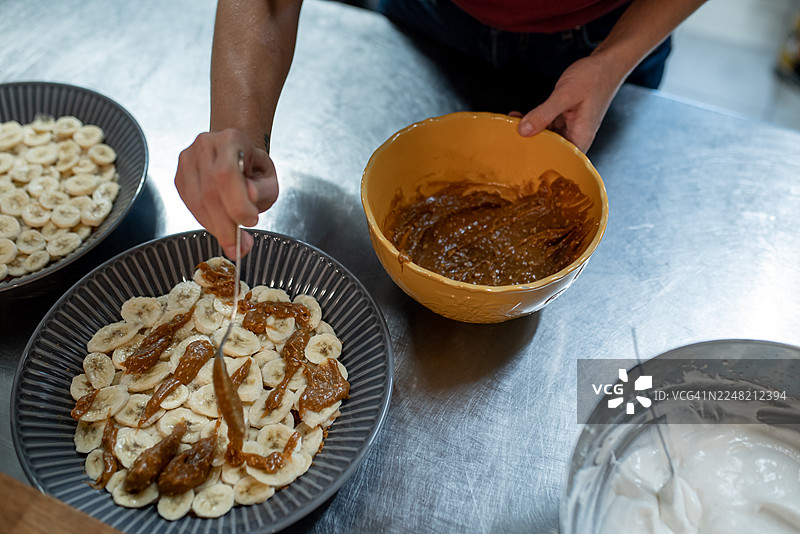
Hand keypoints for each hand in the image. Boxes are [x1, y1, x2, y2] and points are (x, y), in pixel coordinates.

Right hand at [175, 128, 277, 257]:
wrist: (237, 155)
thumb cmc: (253, 168)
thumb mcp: (268, 178)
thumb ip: (263, 190)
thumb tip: (249, 197)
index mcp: (231, 139)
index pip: (226, 174)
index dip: (236, 203)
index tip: (250, 222)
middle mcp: (205, 146)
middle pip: (209, 192)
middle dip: (225, 225)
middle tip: (240, 247)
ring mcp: (188, 160)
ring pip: (197, 202)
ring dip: (216, 228)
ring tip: (234, 242)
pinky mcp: (180, 177)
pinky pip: (190, 206)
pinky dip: (206, 222)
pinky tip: (220, 227)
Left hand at [513, 53, 623, 152]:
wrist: (607, 63)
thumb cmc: (593, 78)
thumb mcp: (565, 95)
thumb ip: (544, 114)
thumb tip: (523, 131)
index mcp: (581, 138)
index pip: (558, 161)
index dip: (539, 162)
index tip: (519, 159)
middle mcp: (577, 137)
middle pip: (550, 150)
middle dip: (530, 146)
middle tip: (509, 143)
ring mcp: (571, 128)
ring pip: (547, 137)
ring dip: (530, 132)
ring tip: (510, 128)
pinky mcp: (566, 119)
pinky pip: (548, 125)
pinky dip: (535, 122)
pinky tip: (520, 117)